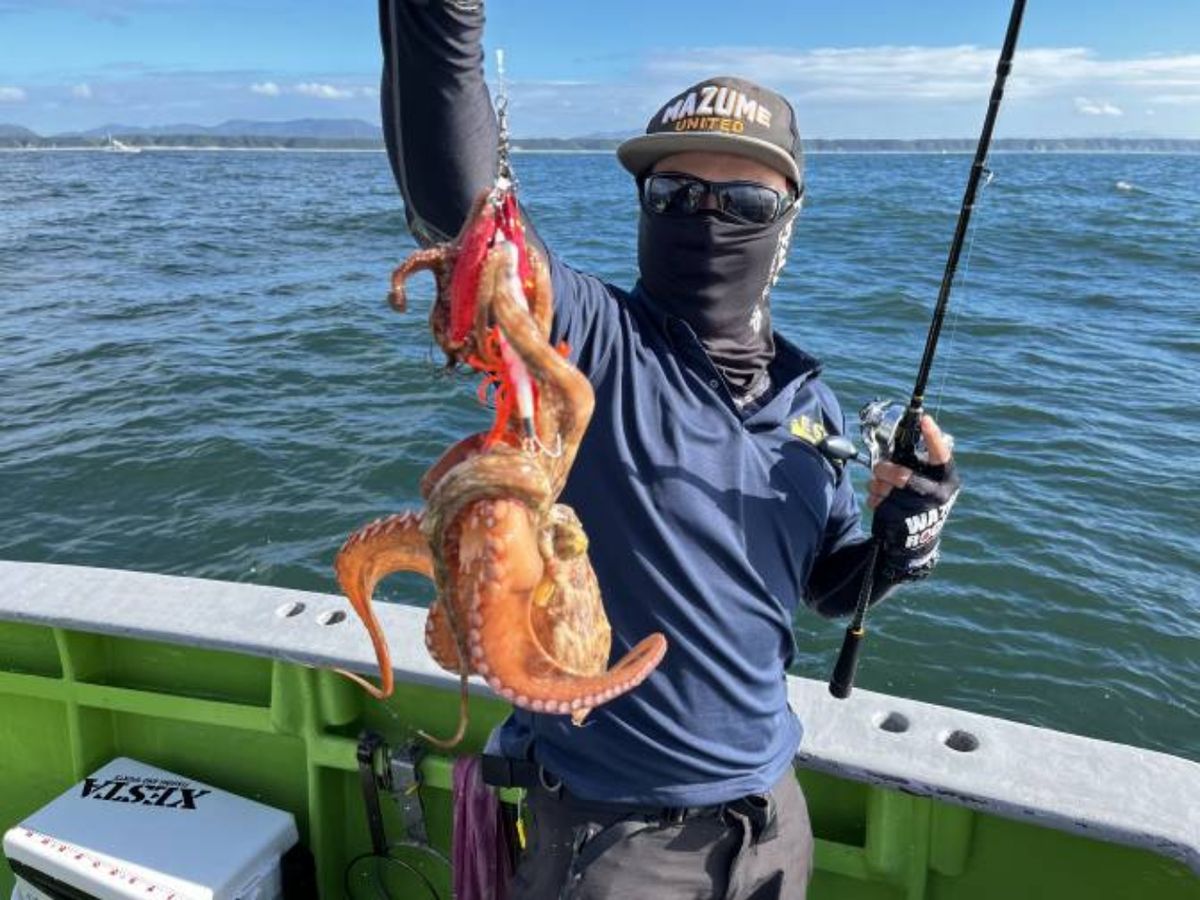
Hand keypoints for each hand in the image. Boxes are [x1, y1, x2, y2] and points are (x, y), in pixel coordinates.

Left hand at [868, 414, 960, 581]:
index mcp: (947, 478)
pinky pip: (878, 502)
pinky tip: (878, 500)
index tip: (924, 419)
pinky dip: (873, 497)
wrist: (916, 539)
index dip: (933, 437)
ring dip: (876, 484)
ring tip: (879, 486)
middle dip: (885, 470)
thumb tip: (892, 448)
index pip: (942, 454)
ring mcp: (920, 511)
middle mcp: (937, 494)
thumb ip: (916, 465)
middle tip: (879, 468)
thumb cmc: (921, 500)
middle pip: (903, 476)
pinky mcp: (902, 522)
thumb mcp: (929, 481)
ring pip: (886, 488)